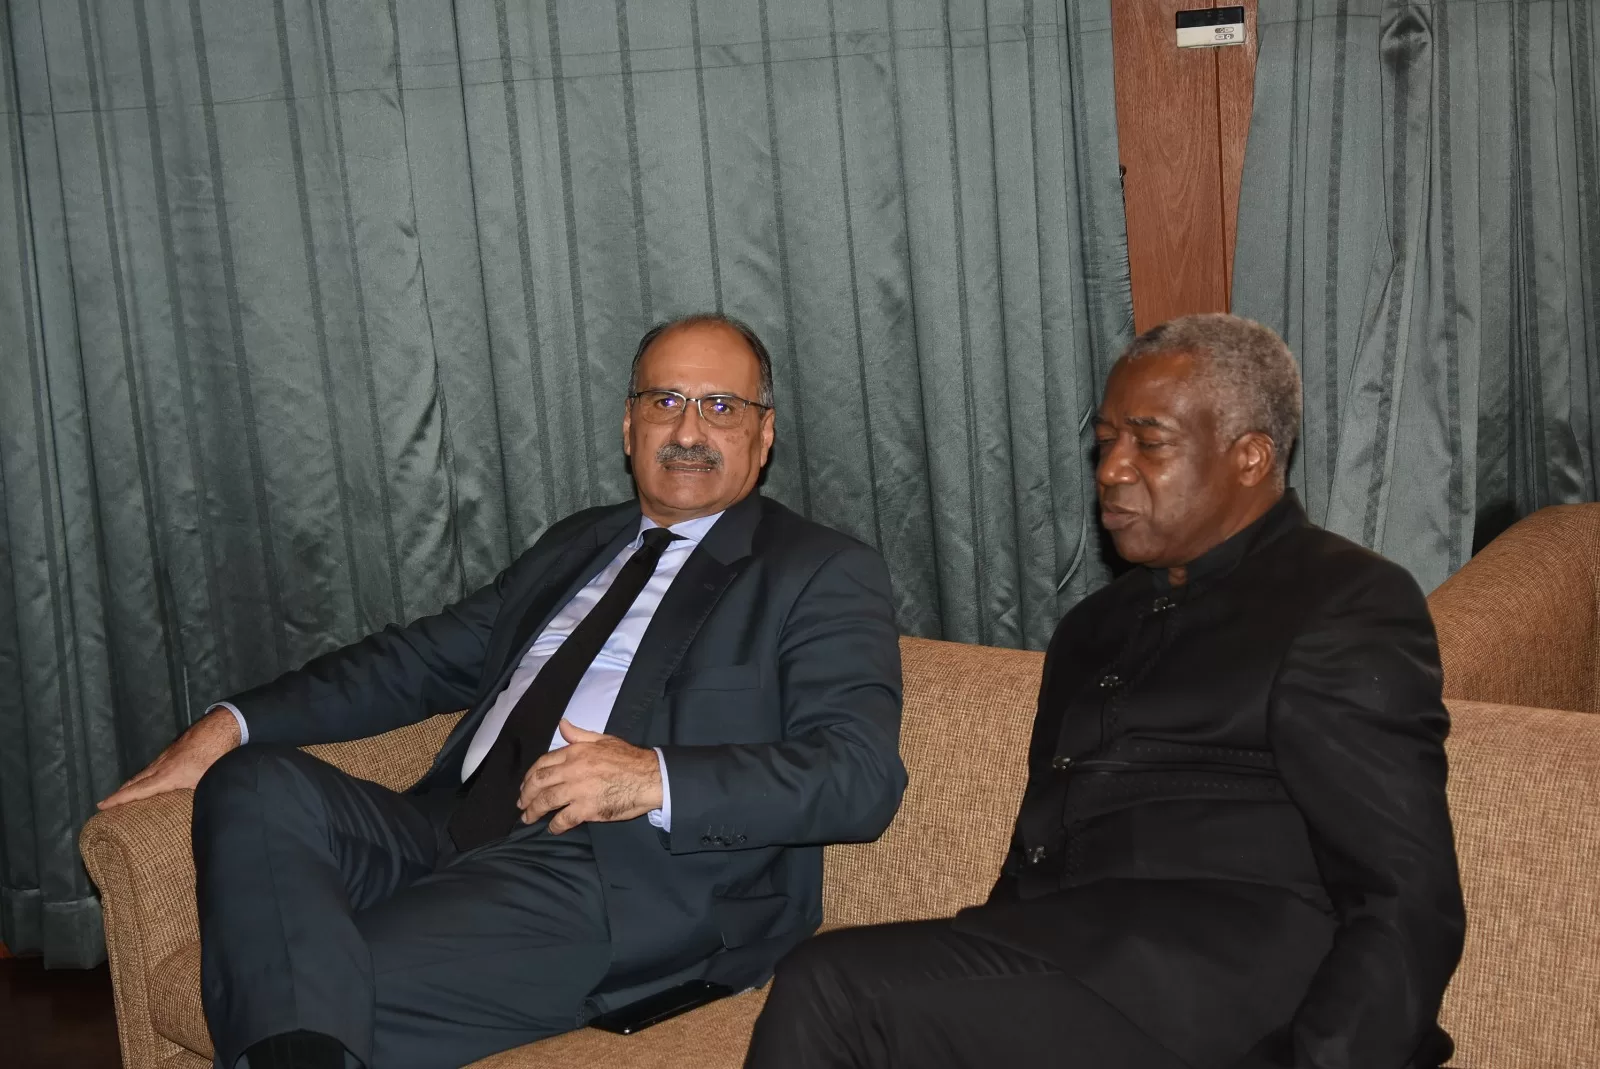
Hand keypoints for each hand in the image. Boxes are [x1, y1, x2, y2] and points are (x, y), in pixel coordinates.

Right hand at [98, 707, 240, 808]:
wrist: (222, 727)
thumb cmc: (216, 754)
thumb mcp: (207, 782)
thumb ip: (198, 798)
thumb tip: (201, 815)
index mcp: (167, 776)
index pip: (137, 791)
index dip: (118, 800)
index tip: (101, 805)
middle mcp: (161, 766)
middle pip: (135, 781)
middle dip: (120, 793)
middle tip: (106, 804)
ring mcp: (167, 756)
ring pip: (145, 772)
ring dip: (133, 784)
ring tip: (125, 795)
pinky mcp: (175, 750)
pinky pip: (155, 766)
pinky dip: (147, 775)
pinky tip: (152, 779)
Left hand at [518, 720, 661, 833]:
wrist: (649, 777)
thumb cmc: (628, 758)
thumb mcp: (603, 739)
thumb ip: (579, 735)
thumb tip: (562, 724)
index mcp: (575, 752)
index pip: (543, 763)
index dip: (530, 776)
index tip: (525, 785)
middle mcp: (572, 770)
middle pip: (539, 783)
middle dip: (526, 795)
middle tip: (521, 804)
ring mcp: (578, 790)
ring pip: (546, 801)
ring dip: (533, 811)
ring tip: (528, 818)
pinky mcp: (587, 808)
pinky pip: (563, 819)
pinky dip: (555, 825)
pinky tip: (552, 828)